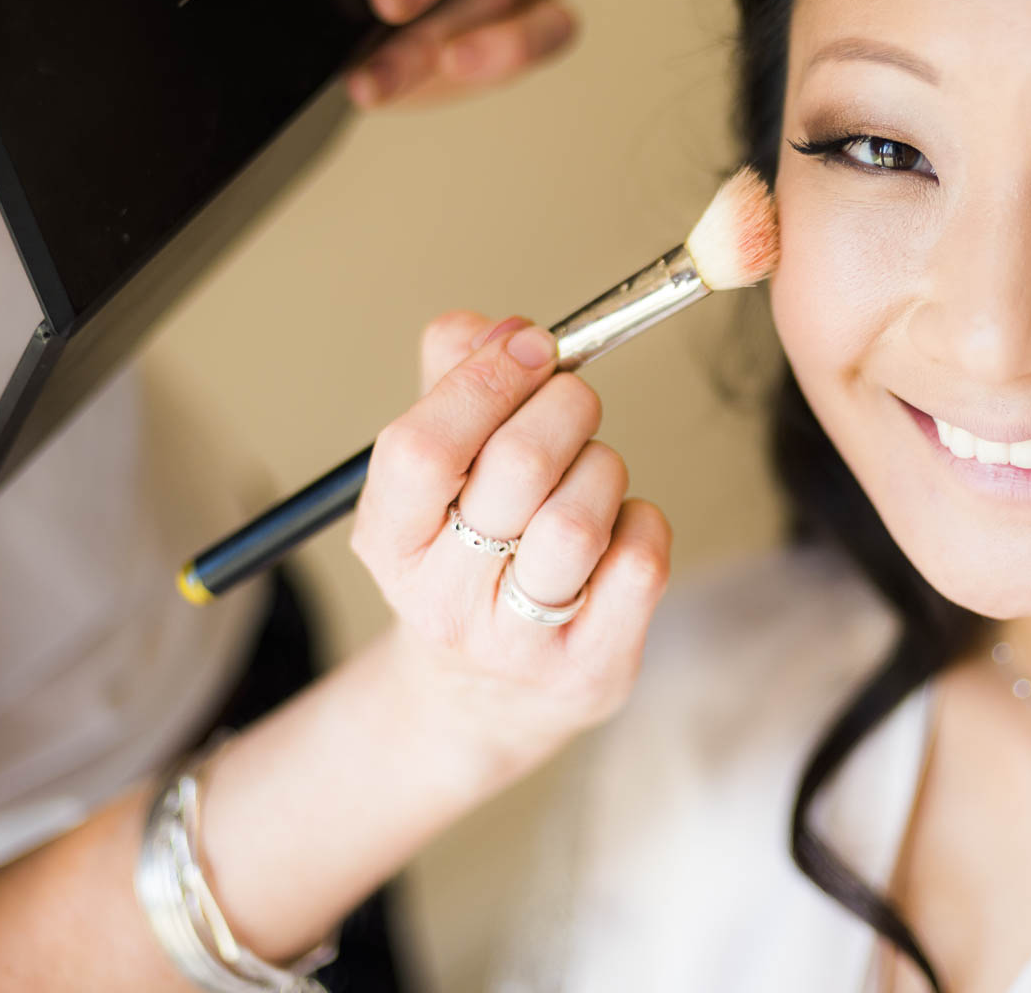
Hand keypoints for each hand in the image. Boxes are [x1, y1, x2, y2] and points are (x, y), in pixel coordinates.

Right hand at [350, 312, 670, 767]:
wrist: (482, 699)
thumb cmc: (467, 553)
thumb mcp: (434, 474)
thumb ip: (453, 381)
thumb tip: (499, 331)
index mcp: (387, 541)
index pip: (420, 448)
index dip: (485, 379)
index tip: (530, 345)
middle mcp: (442, 600)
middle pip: (517, 469)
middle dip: (564, 406)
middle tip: (573, 401)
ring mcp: (517, 643)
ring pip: (581, 518)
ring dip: (603, 467)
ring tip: (591, 473)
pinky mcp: (590, 666)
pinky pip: (639, 562)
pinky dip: (642, 521)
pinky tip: (618, 527)